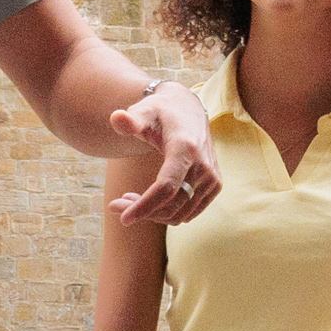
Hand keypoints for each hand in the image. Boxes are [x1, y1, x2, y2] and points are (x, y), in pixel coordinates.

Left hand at [107, 74, 220, 224]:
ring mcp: (212, 178)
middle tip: (115, 205)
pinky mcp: (215, 185)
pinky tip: (149, 200)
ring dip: (152, 214)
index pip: (166, 187)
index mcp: (185, 148)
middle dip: (141, 211)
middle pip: (171, 205)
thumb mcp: (143, 111)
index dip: (145, 206)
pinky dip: (167, 213)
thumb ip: (130, 119)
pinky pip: (188, 212)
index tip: (123, 219)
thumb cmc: (160, 112)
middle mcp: (204, 166)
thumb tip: (116, 118)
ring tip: (129, 199)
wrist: (189, 110)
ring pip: (179, 214)